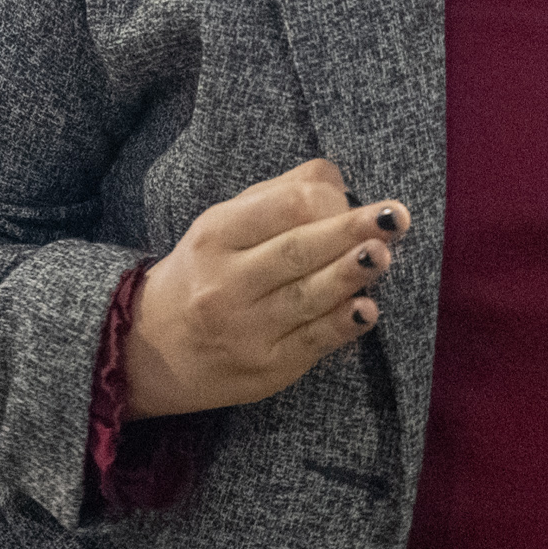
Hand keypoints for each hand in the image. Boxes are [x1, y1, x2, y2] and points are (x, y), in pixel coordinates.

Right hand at [120, 158, 400, 416]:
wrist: (152, 348)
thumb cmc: (206, 272)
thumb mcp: (224, 225)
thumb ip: (278, 197)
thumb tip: (338, 181)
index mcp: (217, 235)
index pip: (280, 208)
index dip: (328, 200)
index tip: (365, 200)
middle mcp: (226, 282)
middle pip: (296, 250)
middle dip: (349, 231)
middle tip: (395, 217)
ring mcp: (245, 328)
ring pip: (305, 297)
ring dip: (349, 275)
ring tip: (382, 256)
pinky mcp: (265, 368)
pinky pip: (310, 342)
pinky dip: (340, 325)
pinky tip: (365, 310)